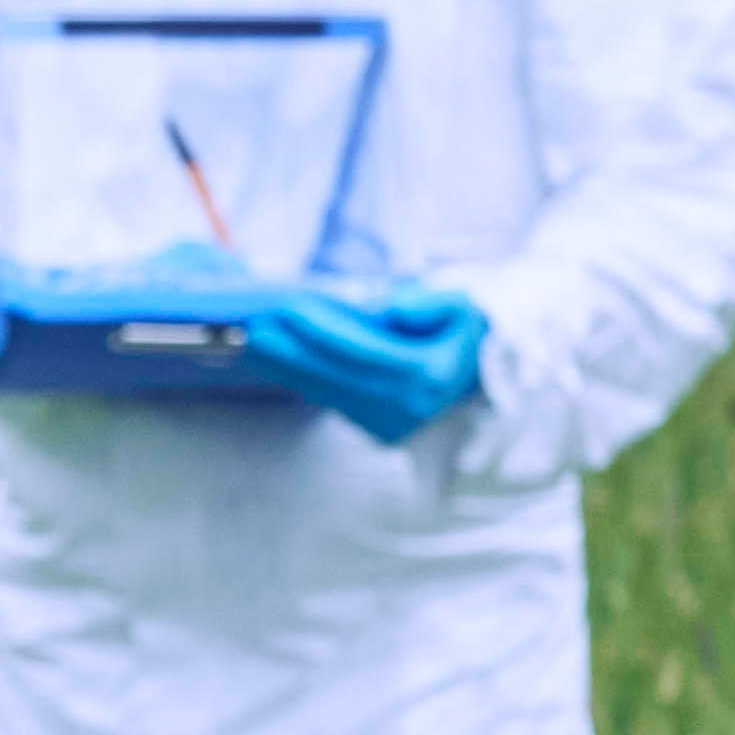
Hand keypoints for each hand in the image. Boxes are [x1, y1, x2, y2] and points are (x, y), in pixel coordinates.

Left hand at [243, 284, 488, 444]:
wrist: (480, 374)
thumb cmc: (466, 331)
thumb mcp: (466, 305)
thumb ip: (432, 302)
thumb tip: (391, 308)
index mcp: (428, 376)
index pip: (363, 351)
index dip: (323, 331)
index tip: (289, 308)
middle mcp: (406, 407)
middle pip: (335, 376)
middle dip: (291, 351)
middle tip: (255, 326)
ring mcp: (390, 424)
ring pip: (327, 392)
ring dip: (288, 367)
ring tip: (255, 339)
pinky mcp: (377, 431)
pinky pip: (332, 401)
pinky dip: (303, 379)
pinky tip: (276, 360)